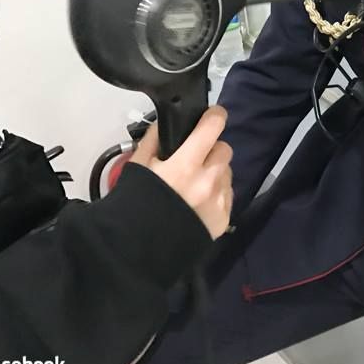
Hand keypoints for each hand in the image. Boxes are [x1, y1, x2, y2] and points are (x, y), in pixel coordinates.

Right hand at [126, 106, 232, 237]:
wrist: (139, 248)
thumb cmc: (136, 204)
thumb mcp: (138, 167)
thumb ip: (154, 140)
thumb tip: (166, 123)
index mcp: (186, 165)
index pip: (213, 127)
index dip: (214, 116)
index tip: (212, 115)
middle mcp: (208, 181)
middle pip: (224, 149)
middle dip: (211, 150)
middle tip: (195, 159)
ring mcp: (219, 201)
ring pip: (227, 173)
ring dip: (215, 173)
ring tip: (195, 186)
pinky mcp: (224, 219)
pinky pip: (227, 195)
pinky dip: (217, 194)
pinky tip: (198, 204)